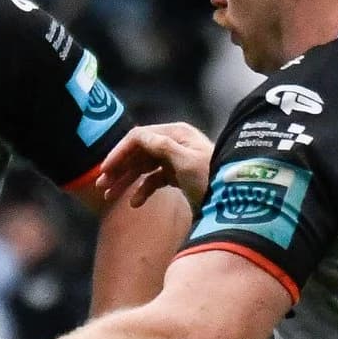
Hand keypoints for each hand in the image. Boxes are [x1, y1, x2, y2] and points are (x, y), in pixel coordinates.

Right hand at [80, 123, 214, 216]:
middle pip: (137, 153)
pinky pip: (153, 180)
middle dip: (118, 169)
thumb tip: (137, 136)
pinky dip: (142, 191)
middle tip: (101, 186)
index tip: (105, 171)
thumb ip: (161, 146)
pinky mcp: (178, 176)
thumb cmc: (213, 177)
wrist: (236, 199)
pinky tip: (135, 204)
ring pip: (142, 167)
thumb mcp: (186, 162)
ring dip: (125, 181)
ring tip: (109, 197)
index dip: (118, 152)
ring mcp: (175, 159)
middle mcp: (174, 143)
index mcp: (175, 134)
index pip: (138, 137)